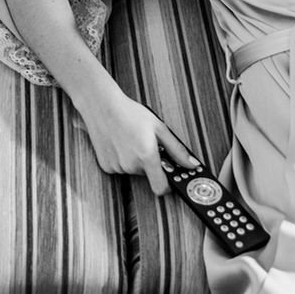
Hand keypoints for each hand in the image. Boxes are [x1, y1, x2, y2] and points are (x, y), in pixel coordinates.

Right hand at [76, 90, 200, 195]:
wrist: (102, 105)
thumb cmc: (131, 113)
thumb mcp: (159, 128)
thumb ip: (177, 150)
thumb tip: (192, 164)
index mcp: (146, 156)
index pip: (161, 188)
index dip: (168, 186)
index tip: (171, 178)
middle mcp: (131, 165)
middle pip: (148, 174)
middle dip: (151, 163)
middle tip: (148, 144)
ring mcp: (116, 167)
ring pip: (134, 170)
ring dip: (136, 160)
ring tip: (132, 140)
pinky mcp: (106, 165)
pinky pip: (120, 167)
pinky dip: (123, 159)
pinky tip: (120, 143)